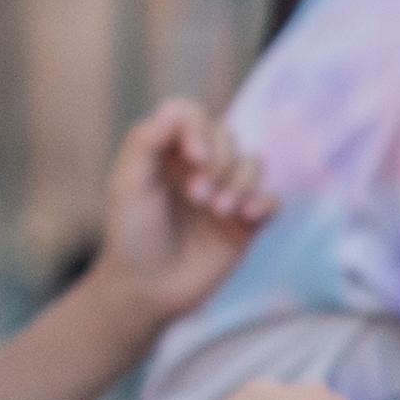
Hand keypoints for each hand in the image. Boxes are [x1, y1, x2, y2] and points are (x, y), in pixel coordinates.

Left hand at [82, 99, 274, 325]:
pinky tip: (247, 217)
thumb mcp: (128, 187)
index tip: (194, 156)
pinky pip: (272, 198)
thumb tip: (172, 111)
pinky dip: (264, 202)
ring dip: (240, 183)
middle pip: (226, 136)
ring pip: (253, 163)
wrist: (148, 288)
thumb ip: (145, 144)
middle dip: (218, 163)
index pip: (191, 115)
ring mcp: (225, 191)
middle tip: (196, 197)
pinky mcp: (246, 220)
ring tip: (218, 211)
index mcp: (168, 152)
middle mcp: (199, 166)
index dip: (197, 128)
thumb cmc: (131, 235)